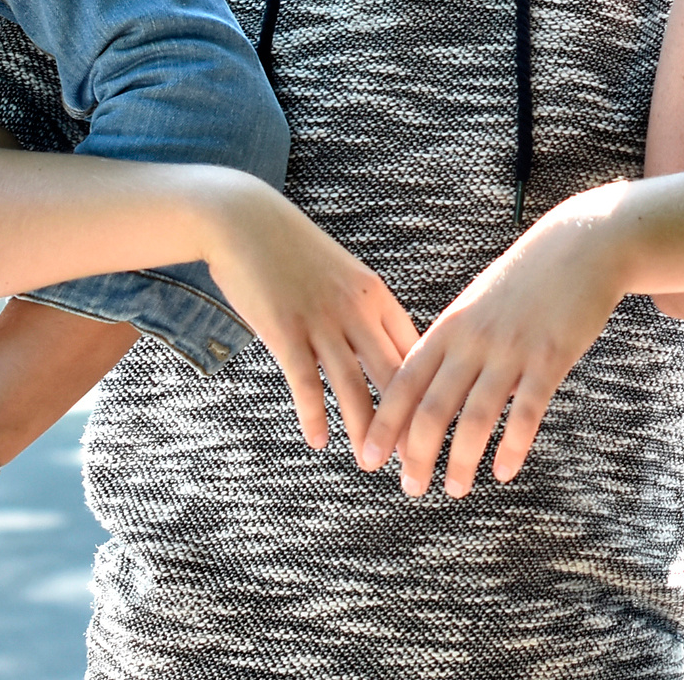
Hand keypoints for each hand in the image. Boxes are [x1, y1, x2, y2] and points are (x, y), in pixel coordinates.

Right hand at [196, 177, 419, 456]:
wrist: (245, 220)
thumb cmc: (294, 253)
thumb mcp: (341, 277)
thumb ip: (362, 313)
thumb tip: (382, 353)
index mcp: (376, 296)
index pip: (413, 353)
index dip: (428, 393)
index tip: (437, 426)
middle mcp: (355, 310)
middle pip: (392, 375)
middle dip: (405, 422)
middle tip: (414, 462)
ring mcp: (320, 320)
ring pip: (352, 385)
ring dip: (362, 429)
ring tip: (370, 463)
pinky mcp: (284, 329)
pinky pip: (305, 381)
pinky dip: (314, 414)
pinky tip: (318, 441)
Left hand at [355, 188, 629, 495]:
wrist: (581, 245)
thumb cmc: (526, 279)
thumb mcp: (478, 303)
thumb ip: (455, 342)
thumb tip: (431, 385)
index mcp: (450, 326)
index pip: (405, 382)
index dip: (384, 424)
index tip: (369, 458)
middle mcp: (473, 340)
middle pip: (433, 408)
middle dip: (417, 454)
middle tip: (411, 489)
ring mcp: (511, 350)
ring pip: (475, 418)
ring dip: (460, 460)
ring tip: (454, 489)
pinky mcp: (550, 358)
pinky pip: (525, 413)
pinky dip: (511, 447)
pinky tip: (503, 472)